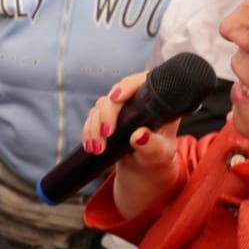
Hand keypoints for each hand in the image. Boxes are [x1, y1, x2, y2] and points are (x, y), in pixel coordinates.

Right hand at [81, 72, 183, 219]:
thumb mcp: (159, 153)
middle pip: (115, 95)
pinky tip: (91, 146)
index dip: (127, 86)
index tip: (116, 98)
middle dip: (106, 114)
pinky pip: (92, 118)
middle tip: (106, 133)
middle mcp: (136, 99)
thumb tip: (139, 136)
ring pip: (100, 107)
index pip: (141, 82)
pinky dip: (89, 132)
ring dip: (95, 126)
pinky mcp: (106, 116)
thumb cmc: (158, 155)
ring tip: (98, 148)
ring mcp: (119, 107)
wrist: (145, 165)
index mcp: (155, 101)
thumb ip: (152, 146)